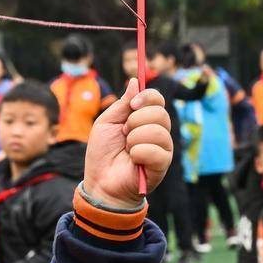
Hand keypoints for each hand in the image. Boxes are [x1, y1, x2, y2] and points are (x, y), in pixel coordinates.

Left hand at [84, 80, 172, 206]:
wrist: (100, 182)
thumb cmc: (102, 154)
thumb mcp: (107, 122)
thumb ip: (122, 104)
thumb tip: (135, 81)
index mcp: (144, 119)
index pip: (157, 99)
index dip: (147, 97)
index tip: (132, 105)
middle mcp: (157, 131)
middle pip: (160, 112)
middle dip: (135, 121)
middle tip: (124, 134)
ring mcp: (162, 148)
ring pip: (158, 131)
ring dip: (134, 139)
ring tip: (127, 150)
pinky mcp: (163, 164)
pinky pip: (157, 150)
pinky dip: (139, 153)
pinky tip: (133, 160)